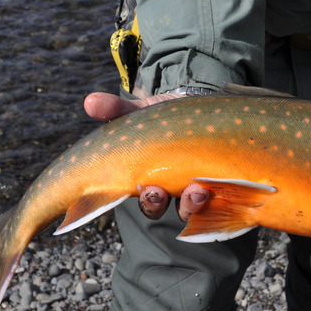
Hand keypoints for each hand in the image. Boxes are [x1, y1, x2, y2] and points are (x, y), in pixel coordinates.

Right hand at [84, 92, 210, 221]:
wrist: (202, 108)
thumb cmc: (165, 117)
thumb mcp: (140, 111)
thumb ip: (116, 109)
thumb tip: (89, 101)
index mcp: (151, 179)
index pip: (148, 202)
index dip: (149, 202)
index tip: (148, 189)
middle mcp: (174, 189)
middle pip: (167, 209)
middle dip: (163, 204)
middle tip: (163, 193)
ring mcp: (197, 186)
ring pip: (193, 208)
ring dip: (193, 203)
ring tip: (199, 190)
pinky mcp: (221, 180)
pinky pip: (221, 198)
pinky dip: (220, 194)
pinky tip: (219, 183)